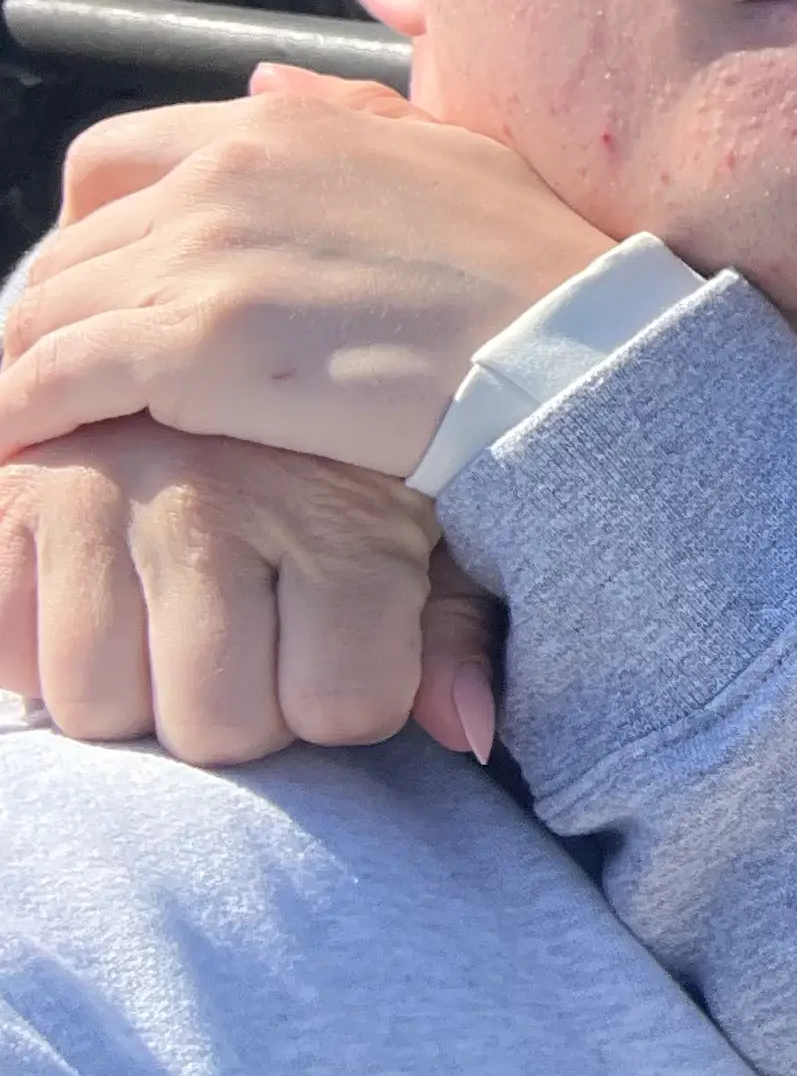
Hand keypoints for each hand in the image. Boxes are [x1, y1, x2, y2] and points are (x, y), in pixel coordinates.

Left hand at [0, 68, 612, 476]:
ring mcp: (199, 259)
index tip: (101, 292)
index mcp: (274, 129)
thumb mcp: (446, 153)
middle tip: (73, 383)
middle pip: (67, 252)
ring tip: (39, 429)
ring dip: (29, 373)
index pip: (109, 162)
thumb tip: (261, 85)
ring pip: (41, 316)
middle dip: (56, 318)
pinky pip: (47, 382)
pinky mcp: (189, 349)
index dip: (87, 231)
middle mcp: (218, 177)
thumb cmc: (528, 262)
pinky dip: (18, 418)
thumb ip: (345, 115)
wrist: (562, 345)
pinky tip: (22, 454)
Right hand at [0, 416, 498, 765]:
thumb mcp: (425, 532)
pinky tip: (99, 597)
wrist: (228, 343)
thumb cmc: (341, 462)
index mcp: (337, 516)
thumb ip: (450, 636)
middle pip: (215, 727)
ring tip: (170, 622)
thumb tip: (472, 733)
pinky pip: (7, 654)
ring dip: (133, 692)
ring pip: (99, 707)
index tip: (342, 657)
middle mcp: (216, 502)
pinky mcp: (8, 495)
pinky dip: (42, 654)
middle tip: (247, 644)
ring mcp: (101, 496)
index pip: (341, 707)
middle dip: (234, 712)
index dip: (341, 705)